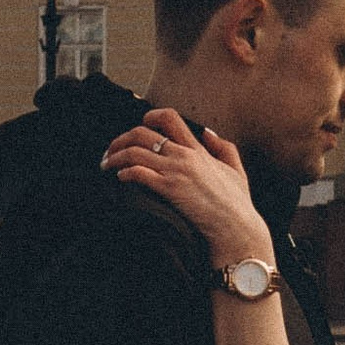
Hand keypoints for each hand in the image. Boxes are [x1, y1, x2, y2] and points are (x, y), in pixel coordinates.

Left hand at [103, 109, 272, 273]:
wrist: (235, 227)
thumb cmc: (237, 204)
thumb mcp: (236, 170)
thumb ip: (223, 148)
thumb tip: (207, 133)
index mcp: (198, 149)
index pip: (169, 118)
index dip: (149, 117)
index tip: (139, 126)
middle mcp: (184, 155)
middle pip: (143, 133)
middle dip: (121, 139)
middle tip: (111, 150)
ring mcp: (176, 171)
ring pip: (135, 152)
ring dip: (116, 157)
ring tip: (107, 165)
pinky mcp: (169, 189)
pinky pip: (138, 173)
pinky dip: (125, 172)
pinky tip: (120, 178)